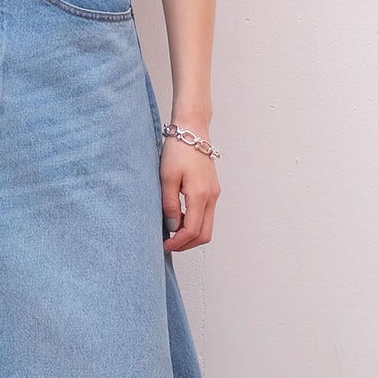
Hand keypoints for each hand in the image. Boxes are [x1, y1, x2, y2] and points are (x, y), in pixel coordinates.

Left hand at [160, 134, 219, 250]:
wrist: (192, 131)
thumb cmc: (178, 150)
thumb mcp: (167, 178)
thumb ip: (170, 205)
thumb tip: (172, 228)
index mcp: (200, 195)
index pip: (192, 230)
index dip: (178, 243)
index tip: (163, 246)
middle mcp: (212, 197)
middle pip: (204, 234)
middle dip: (186, 244)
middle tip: (168, 245)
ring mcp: (214, 194)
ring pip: (206, 226)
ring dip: (190, 234)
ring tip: (170, 232)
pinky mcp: (212, 191)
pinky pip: (206, 215)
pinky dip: (194, 223)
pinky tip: (178, 219)